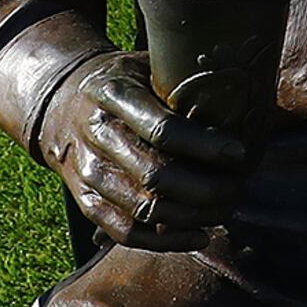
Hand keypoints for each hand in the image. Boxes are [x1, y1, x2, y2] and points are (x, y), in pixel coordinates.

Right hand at [43, 56, 255, 249]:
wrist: (58, 101)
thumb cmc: (124, 82)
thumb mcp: (146, 65)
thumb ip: (184, 81)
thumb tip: (248, 94)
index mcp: (114, 94)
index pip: (163, 129)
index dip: (204, 146)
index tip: (239, 153)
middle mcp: (95, 133)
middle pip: (154, 175)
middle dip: (205, 189)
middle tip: (238, 188)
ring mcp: (85, 169)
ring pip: (141, 208)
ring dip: (191, 217)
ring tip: (226, 210)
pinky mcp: (83, 198)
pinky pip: (123, 230)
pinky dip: (164, 241)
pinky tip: (200, 237)